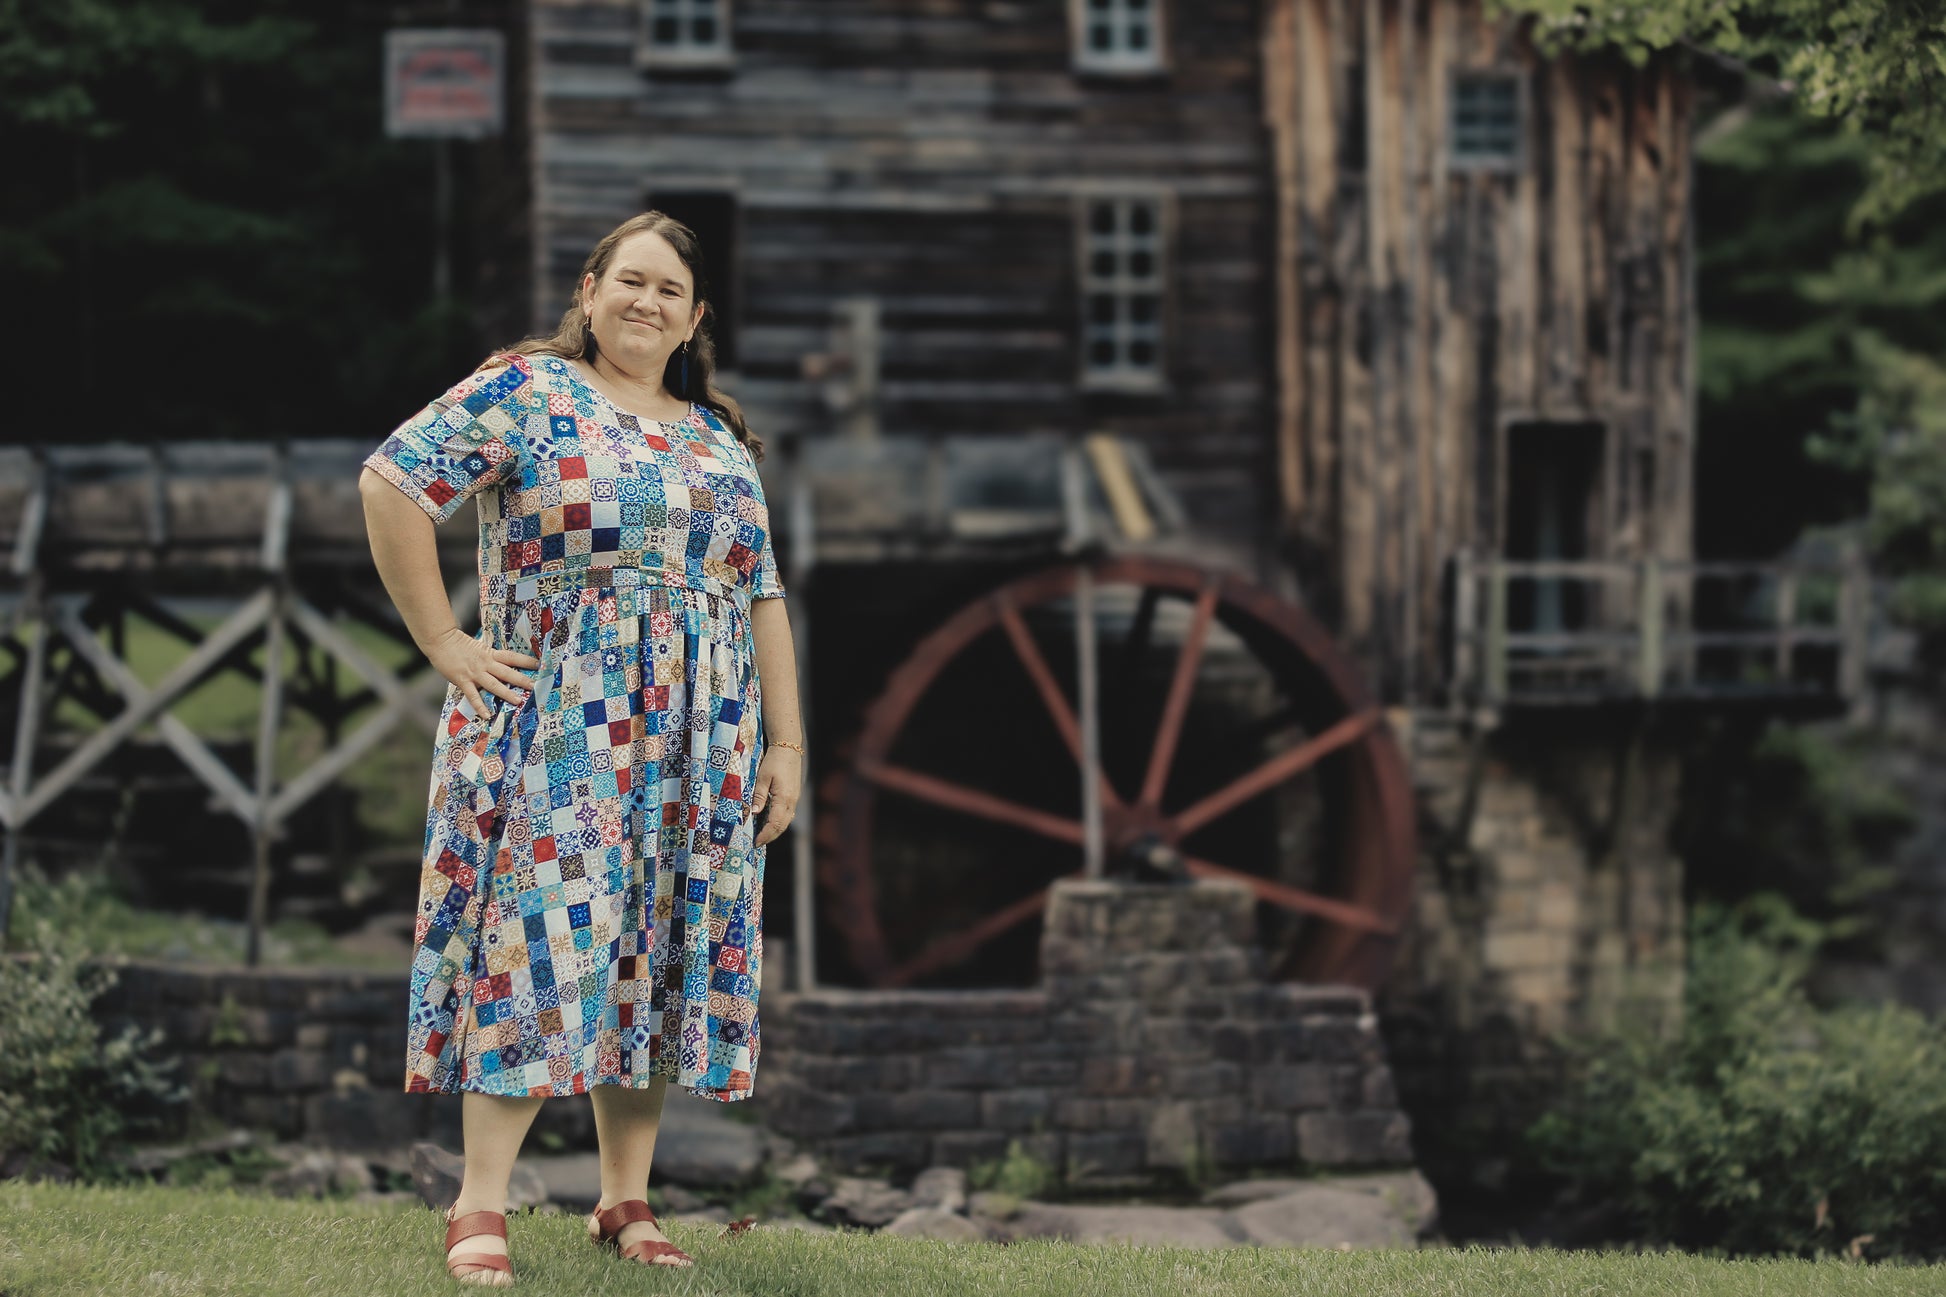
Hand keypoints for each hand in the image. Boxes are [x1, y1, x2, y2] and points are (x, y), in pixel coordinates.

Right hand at [421, 626, 540, 721]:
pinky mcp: (463, 681)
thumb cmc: (459, 645)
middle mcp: (485, 663)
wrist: (441, 641)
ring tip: (518, 701)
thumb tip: (503, 664)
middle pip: (507, 672)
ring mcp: (474, 673)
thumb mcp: (479, 648)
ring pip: (494, 684)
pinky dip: (480, 706)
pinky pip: (473, 696)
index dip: (526, 661)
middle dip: (522, 679)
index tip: (540, 665)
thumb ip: (490, 658)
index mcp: (490, 654)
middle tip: (536, 686)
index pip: (512, 657)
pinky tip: (487, 716)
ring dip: (506, 693)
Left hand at [749, 745, 801, 847]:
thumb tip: (754, 813)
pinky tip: (770, 823)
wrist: (788, 748)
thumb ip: (759, 795)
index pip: (775, 823)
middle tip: (757, 843)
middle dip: (770, 836)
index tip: (756, 842)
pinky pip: (787, 815)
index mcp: (784, 798)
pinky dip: (779, 822)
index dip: (766, 835)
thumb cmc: (774, 761)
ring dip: (775, 831)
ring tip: (763, 836)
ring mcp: (794, 799)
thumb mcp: (763, 777)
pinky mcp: (794, 796)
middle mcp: (792, 801)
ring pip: (786, 821)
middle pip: (782, 826)